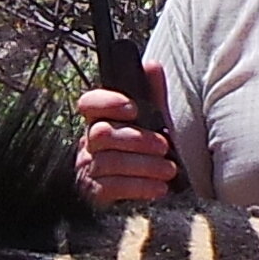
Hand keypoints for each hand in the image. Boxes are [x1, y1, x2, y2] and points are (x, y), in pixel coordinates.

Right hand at [75, 73, 178, 206]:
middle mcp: (89, 143)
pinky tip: (158, 188)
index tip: (132, 107)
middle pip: (101, 134)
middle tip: (163, 146)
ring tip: (169, 170)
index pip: (89, 103)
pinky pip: (111, 188)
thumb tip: (151, 66)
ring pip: (108, 162)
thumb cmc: (147, 151)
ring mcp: (89, 168)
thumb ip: (153, 96)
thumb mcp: (153, 122)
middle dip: (136, 140)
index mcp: (101, 120)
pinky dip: (138, 187)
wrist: (146, 191)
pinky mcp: (95, 193)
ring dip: (144, 166)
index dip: (107, 102)